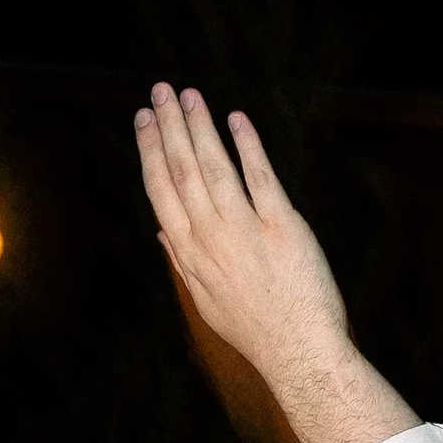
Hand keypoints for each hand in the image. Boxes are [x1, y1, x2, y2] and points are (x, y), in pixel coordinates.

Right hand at [138, 86, 354, 402]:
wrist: (298, 352)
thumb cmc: (255, 329)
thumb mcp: (206, 301)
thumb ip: (182, 262)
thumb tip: (162, 232)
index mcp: (188, 253)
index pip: (161, 190)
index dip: (150, 150)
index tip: (143, 120)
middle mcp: (211, 237)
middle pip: (182, 170)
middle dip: (168, 125)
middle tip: (160, 90)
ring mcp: (245, 231)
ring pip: (214, 168)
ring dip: (200, 126)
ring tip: (190, 95)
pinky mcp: (283, 228)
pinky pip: (261, 178)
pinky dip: (247, 146)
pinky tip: (237, 120)